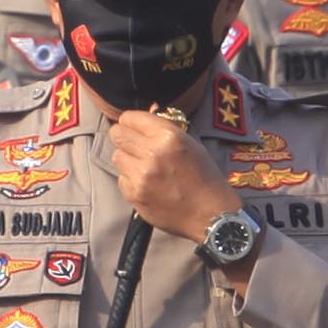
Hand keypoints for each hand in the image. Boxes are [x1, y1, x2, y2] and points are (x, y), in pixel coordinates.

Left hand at [108, 107, 240, 243]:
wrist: (211, 214)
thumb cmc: (205, 178)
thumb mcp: (192, 143)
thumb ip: (165, 129)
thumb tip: (147, 112)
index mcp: (169, 136)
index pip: (131, 118)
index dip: (129, 121)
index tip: (130, 125)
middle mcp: (153, 153)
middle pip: (117, 135)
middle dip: (122, 137)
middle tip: (131, 144)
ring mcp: (141, 175)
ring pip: (116, 157)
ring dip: (126, 159)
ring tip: (144, 167)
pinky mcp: (135, 194)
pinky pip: (121, 179)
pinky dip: (130, 180)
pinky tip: (147, 184)